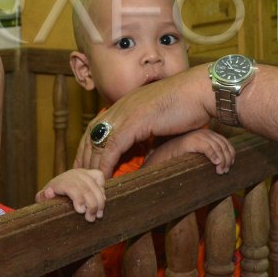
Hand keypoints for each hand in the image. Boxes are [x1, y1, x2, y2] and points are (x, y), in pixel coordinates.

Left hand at [35, 168, 105, 221]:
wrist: (55, 190)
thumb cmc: (50, 199)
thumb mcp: (43, 200)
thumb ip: (42, 197)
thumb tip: (49, 192)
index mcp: (58, 182)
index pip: (70, 187)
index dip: (78, 198)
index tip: (81, 211)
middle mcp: (71, 175)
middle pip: (85, 188)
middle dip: (90, 205)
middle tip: (91, 219)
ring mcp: (82, 173)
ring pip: (94, 185)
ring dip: (99, 201)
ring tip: (99, 215)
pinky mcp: (90, 173)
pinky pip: (100, 176)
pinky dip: (102, 188)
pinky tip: (102, 200)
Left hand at [75, 64, 216, 176]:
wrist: (201, 92)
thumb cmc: (187, 106)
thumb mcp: (159, 121)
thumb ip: (147, 134)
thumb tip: (145, 151)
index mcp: (125, 104)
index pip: (97, 127)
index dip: (88, 147)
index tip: (84, 165)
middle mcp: (121, 106)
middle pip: (91, 134)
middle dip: (82, 157)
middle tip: (77, 178)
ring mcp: (126, 112)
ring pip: (99, 142)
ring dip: (92, 165)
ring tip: (88, 184)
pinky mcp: (135, 121)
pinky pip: (113, 146)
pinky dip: (105, 164)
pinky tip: (103, 179)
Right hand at [143, 129, 234, 173]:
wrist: (160, 158)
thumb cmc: (179, 159)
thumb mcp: (197, 155)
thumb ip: (208, 155)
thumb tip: (225, 164)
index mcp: (205, 134)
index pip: (224, 142)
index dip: (230, 154)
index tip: (229, 166)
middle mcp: (202, 133)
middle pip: (223, 144)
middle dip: (227, 158)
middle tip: (225, 171)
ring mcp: (195, 136)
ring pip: (217, 147)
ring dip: (222, 160)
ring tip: (220, 171)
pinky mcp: (190, 141)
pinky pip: (207, 148)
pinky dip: (214, 156)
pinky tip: (215, 164)